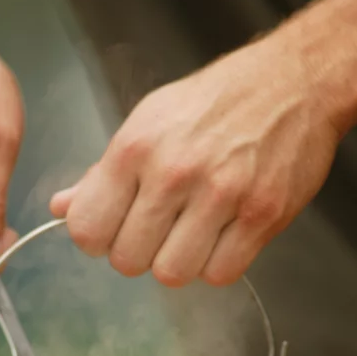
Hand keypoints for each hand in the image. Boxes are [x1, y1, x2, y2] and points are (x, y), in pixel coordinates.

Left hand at [49, 30, 344, 286]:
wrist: (295, 81)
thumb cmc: (217, 101)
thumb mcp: (149, 121)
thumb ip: (103, 172)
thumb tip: (62, 209)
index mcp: (135, 148)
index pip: (88, 229)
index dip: (99, 238)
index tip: (116, 227)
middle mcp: (174, 173)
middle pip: (128, 261)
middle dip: (139, 253)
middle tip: (160, 230)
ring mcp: (221, 196)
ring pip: (172, 274)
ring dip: (179, 263)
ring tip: (192, 235)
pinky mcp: (262, 216)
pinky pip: (221, 275)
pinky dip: (219, 264)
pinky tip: (223, 236)